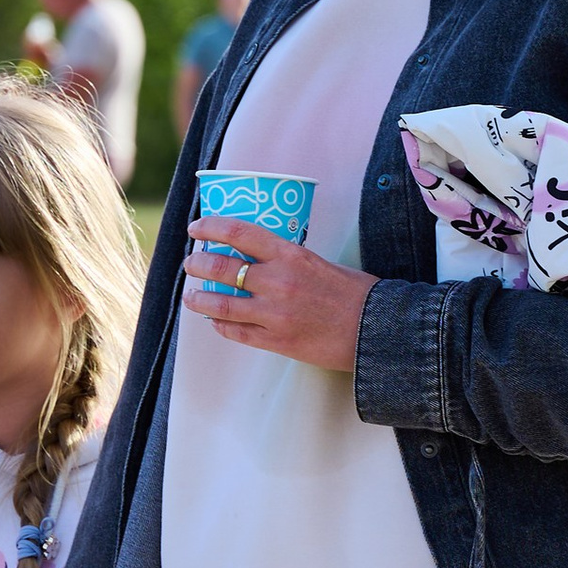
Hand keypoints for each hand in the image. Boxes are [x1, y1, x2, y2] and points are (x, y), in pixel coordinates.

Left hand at [182, 221, 374, 370]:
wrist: (376, 330)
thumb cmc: (354, 293)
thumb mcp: (319, 262)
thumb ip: (287, 259)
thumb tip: (257, 258)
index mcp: (290, 255)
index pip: (239, 233)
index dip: (211, 227)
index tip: (197, 226)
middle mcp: (277, 281)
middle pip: (221, 268)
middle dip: (198, 263)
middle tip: (192, 262)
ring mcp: (274, 314)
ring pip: (220, 304)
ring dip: (199, 299)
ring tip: (191, 296)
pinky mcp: (276, 341)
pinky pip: (236, 332)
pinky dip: (220, 326)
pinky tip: (215, 322)